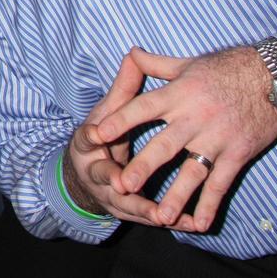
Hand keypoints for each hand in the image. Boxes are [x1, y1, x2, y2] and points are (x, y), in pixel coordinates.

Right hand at [63, 51, 165, 225]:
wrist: (87, 174)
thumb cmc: (104, 134)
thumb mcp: (110, 111)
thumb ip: (125, 87)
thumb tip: (133, 53)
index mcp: (88, 144)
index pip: (87, 137)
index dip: (91, 136)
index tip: (97, 134)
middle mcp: (95, 171)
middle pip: (103, 176)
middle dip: (113, 181)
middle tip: (123, 185)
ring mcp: (110, 195)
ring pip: (127, 205)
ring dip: (144, 210)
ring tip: (163, 216)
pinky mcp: (128, 211)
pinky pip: (149, 218)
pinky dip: (169, 221)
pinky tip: (189, 224)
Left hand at [93, 46, 276, 231]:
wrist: (274, 78)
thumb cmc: (226, 68)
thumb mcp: (188, 64)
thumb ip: (155, 65)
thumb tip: (130, 53)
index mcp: (179, 93)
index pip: (143, 107)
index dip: (121, 120)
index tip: (99, 134)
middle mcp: (196, 117)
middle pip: (164, 145)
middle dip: (143, 166)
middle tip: (123, 185)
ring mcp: (217, 138)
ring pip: (193, 171)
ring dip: (177, 195)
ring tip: (160, 216)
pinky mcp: (238, 153)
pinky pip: (222, 182)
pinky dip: (211, 203)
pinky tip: (200, 223)